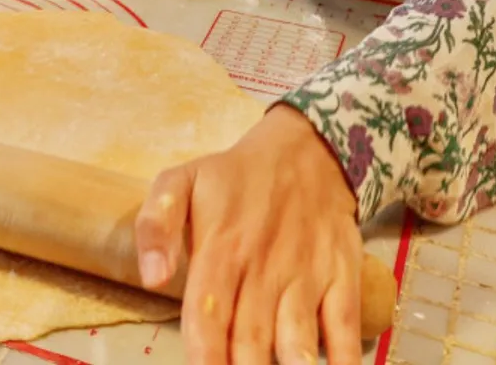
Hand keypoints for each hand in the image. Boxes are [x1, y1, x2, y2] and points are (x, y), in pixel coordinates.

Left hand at [136, 105, 364, 364]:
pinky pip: (344, 329)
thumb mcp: (182, 181)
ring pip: (298, 341)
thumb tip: (150, 277)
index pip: (207, 319)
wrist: (308, 151)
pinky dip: (342, 360)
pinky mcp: (341, 277)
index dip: (204, 360)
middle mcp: (263, 270)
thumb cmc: (236, 178)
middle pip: (251, 343)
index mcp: (220, 251)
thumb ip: (155, 224)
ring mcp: (306, 276)